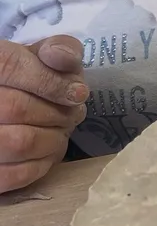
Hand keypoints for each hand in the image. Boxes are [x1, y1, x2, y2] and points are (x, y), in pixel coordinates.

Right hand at [0, 36, 87, 193]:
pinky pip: (13, 175)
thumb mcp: (42, 58)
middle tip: (74, 115)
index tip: (78, 94)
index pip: (11, 65)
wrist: (10, 105)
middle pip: (17, 107)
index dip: (51, 81)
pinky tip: (48, 151)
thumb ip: (58, 50)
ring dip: (53, 139)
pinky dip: (41, 164)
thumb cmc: (30, 81)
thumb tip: (63, 58)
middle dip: (57, 113)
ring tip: (62, 132)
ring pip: (18, 142)